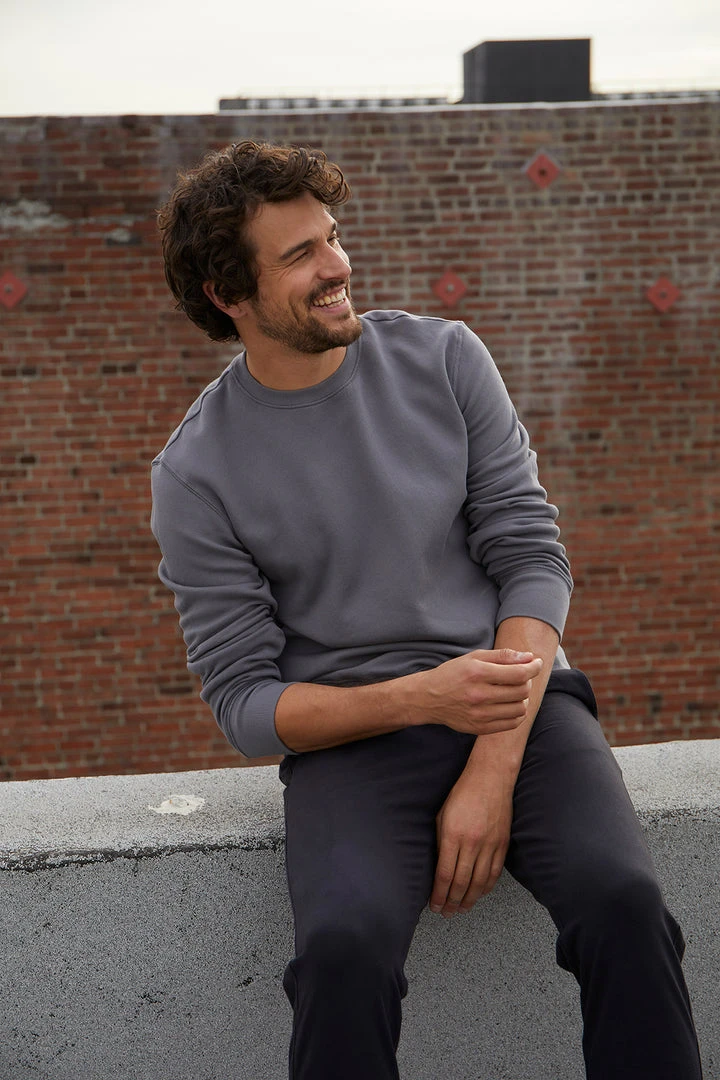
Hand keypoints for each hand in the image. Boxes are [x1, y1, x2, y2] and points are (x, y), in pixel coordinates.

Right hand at [405, 649, 542, 735]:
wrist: (428, 698)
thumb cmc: (453, 673)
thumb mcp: (474, 657)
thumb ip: (503, 656)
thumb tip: (530, 658)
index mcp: (478, 673)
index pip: (519, 674)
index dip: (533, 667)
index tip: (537, 663)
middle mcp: (479, 695)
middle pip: (522, 691)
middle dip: (527, 681)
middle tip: (520, 676)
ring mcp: (479, 714)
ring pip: (520, 708)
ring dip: (523, 698)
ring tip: (513, 691)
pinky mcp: (480, 728)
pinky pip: (512, 723)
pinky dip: (517, 713)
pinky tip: (509, 704)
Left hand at [429, 767, 513, 917]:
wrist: (490, 778)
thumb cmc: (462, 793)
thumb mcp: (442, 816)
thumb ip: (440, 843)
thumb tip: (439, 867)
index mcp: (453, 835)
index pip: (445, 875)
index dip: (439, 894)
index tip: (434, 905)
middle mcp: (472, 843)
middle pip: (461, 883)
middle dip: (452, 902)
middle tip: (446, 913)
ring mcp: (490, 845)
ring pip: (479, 882)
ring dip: (469, 900)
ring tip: (461, 910)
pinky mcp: (502, 844)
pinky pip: (494, 873)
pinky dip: (486, 887)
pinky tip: (479, 894)